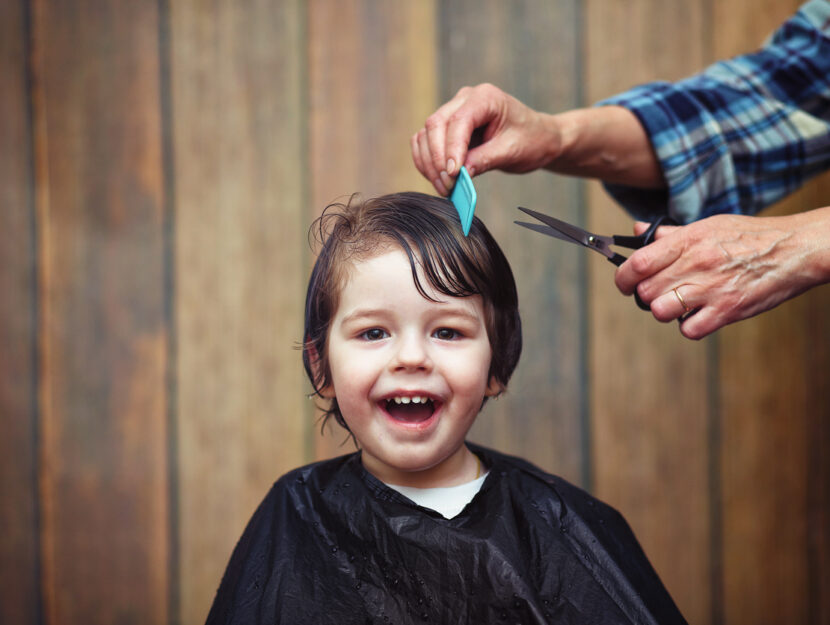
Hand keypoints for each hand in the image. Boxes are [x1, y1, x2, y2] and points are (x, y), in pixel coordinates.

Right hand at [411, 83, 562, 194]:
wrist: (538, 138)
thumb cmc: (531, 140)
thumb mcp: (511, 152)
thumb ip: (485, 160)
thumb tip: (458, 174)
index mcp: (485, 98)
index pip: (458, 121)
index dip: (451, 149)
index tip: (453, 175)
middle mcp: (465, 100)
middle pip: (435, 125)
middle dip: (437, 159)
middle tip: (447, 186)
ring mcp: (453, 111)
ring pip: (425, 135)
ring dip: (429, 163)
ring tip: (444, 188)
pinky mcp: (447, 127)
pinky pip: (425, 142)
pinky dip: (426, 161)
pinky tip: (437, 179)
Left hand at [614, 208, 829, 338]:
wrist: (795, 249)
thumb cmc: (751, 236)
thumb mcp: (709, 225)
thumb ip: (670, 233)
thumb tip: (637, 231)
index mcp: (688, 240)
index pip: (638, 262)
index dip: (623, 277)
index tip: (625, 282)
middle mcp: (696, 264)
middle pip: (645, 290)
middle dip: (646, 295)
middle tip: (659, 292)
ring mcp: (711, 289)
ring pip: (661, 311)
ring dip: (665, 311)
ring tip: (679, 303)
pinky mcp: (727, 310)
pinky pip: (689, 329)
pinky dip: (689, 326)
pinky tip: (699, 315)